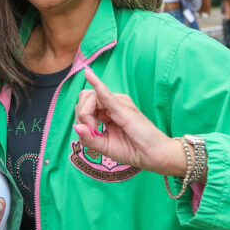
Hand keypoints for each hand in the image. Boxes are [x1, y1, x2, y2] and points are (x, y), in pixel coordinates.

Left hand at [73, 67, 188, 177]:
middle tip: (94, 131)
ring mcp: (118, 103)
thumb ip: (88, 139)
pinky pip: (105, 93)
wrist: (153, 155)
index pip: (84, 105)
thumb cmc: (131, 150)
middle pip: (85, 99)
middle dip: (83, 115)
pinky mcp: (122, 107)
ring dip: (87, 114)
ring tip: (97, 129)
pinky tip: (88, 74)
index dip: (82, 120)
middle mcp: (111, 103)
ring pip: (89, 98)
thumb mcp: (104, 147)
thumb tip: (76, 126)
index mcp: (106, 112)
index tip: (91, 135)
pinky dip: (96, 84)